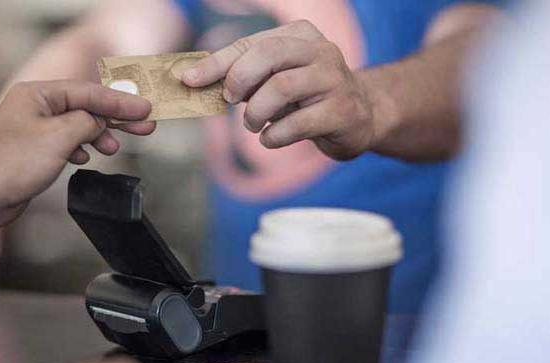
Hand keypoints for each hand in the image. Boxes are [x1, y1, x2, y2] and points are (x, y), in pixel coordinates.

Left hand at [0, 80, 154, 234]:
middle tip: (144, 125)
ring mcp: (34, 128)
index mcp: (37, 94)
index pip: (89, 92)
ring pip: (78, 125)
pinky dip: (82, 147)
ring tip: (115, 147)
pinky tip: (87, 157)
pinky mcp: (35, 149)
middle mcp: (35, 106)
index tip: (144, 108)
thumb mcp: (59, 136)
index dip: (120, 101)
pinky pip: (67, 141)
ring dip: (100, 135)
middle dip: (116, 117)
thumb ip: (87, 122)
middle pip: (86, 106)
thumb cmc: (10, 165)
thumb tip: (100, 121)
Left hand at [182, 20, 376, 160]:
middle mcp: (320, 51)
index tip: (190, 79)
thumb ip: (241, 75)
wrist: (359, 117)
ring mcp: (335, 80)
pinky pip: (297, 124)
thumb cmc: (306, 97)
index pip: (250, 44)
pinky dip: (274, 136)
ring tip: (253, 124)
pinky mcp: (342, 111)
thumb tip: (193, 78)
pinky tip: (271, 139)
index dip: (216, 63)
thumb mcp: (275, 79)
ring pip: (282, 88)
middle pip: (268, 55)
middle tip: (231, 101)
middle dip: (239, 80)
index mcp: (299, 35)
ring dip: (256, 113)